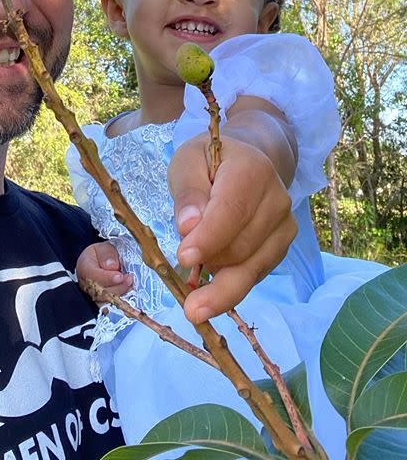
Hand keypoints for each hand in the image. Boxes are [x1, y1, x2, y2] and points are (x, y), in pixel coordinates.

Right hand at [76, 241, 133, 301]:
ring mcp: (93, 295)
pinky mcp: (102, 302)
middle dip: (117, 287)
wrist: (102, 262)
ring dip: (120, 294)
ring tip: (130, 284)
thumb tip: (112, 266)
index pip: (92, 275)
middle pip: (99, 291)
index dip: (107, 278)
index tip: (120, 276)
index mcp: (84, 267)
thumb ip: (107, 254)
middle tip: (129, 279)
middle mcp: (86, 284)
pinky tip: (129, 292)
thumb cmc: (102, 254)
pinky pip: (110, 305)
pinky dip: (121, 300)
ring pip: (105, 301)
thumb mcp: (104, 247)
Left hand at [167, 134, 296, 323]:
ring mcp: (283, 226)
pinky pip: (256, 274)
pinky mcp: (280, 247)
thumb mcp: (187, 163)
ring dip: (222, 288)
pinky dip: (232, 287)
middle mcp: (277, 199)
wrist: (240, 166)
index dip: (209, 237)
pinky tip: (211, 293)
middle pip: (243, 245)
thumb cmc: (207, 163)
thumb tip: (189, 226)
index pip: (232, 210)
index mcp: (253, 170)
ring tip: (195, 304)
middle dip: (211, 266)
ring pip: (253, 267)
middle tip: (185, 297)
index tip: (184, 257)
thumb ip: (187, 191)